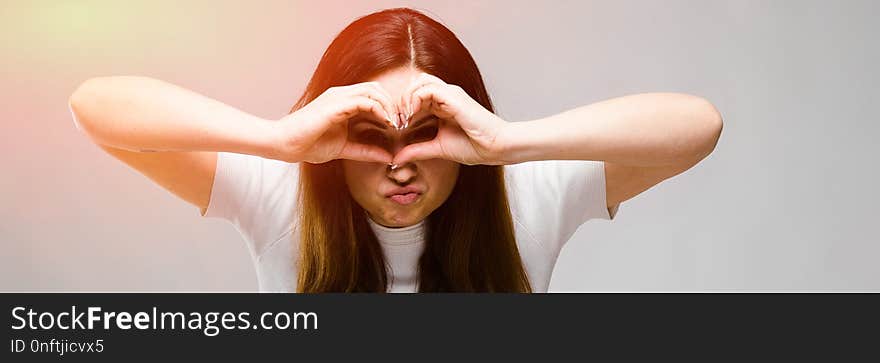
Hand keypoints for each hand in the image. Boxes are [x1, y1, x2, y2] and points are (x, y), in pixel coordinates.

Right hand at [266, 82, 398, 163]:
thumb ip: (365, 151)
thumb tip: (388, 157)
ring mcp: (338, 97)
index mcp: (342, 102)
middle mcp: (341, 94)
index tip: (399, 126)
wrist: (283, 144)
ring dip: (389, 107)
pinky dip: (379, 110)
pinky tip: (386, 124)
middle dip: (393, 104)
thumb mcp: (344, 149)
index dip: (389, 108)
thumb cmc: (307, 145)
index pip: (373, 95)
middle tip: (402, 123)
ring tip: (397, 124)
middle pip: (377, 89)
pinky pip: (365, 101)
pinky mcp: (335, 104)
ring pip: (374, 91)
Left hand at [393, 73, 510, 165]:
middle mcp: (446, 95)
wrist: (495, 148)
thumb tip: (397, 158)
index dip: (403, 107)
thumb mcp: (438, 148)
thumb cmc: (474, 146)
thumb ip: (417, 150)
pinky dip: (414, 99)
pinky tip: (411, 116)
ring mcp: (450, 94)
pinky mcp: (453, 97)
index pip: (416, 94)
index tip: (397, 127)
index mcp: (443, 105)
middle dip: (402, 100)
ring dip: (407, 98)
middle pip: (416, 84)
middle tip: (397, 120)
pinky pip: (426, 89)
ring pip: (420, 82)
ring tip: (404, 118)